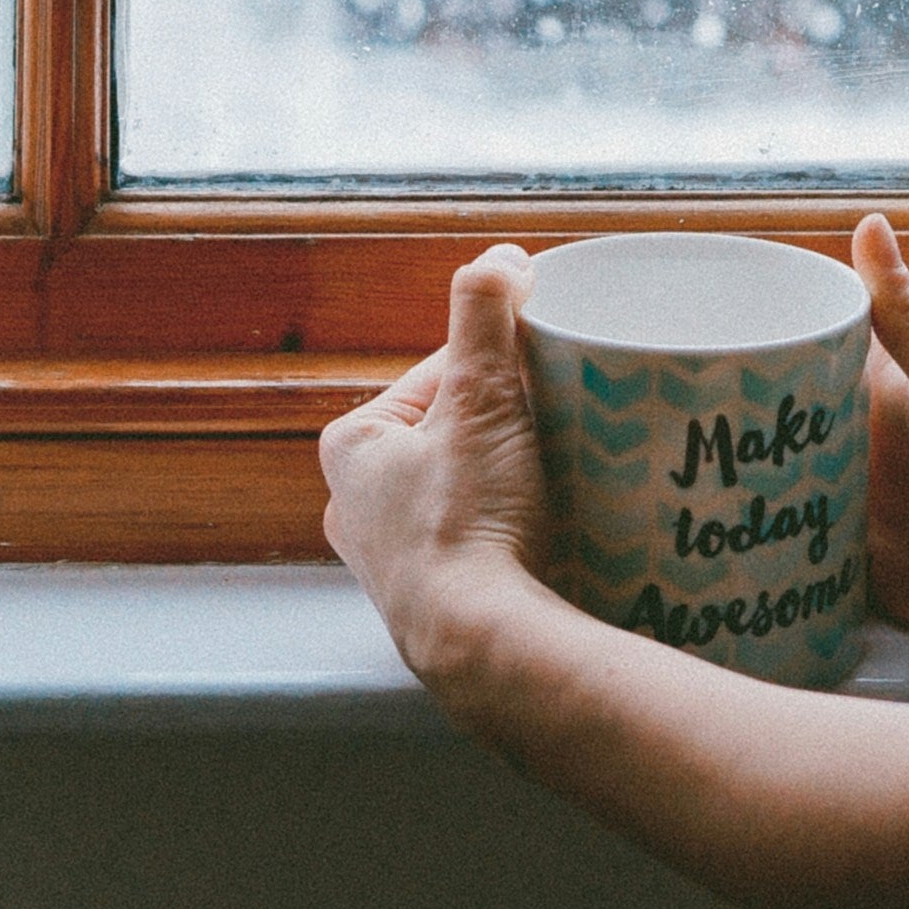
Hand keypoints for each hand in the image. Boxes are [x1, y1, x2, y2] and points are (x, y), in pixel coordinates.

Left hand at [320, 244, 555, 689]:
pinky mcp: (431, 608)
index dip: (495, 366)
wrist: (484, 651)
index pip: (434, 376)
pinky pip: (474, 546)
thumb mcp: (479, 397)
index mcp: (350, 448)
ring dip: (505, 480)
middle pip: (448, 434)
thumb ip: (483, 314)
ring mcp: (391, 565)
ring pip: (460, 490)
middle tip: (553, 426)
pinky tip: (542, 536)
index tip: (540, 374)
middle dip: (500, 425)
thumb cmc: (468, 521)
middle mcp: (355, 509)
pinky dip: (505, 533)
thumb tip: (500, 258)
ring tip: (558, 480)